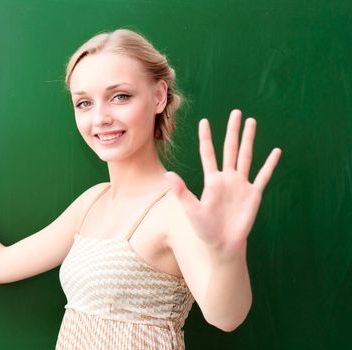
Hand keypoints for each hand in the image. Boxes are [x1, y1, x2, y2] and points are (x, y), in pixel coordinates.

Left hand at [165, 109, 281, 257]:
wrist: (223, 244)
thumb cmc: (204, 229)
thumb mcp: (191, 209)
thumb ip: (181, 191)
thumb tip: (168, 174)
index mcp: (211, 180)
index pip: (208, 153)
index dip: (206, 138)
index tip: (204, 121)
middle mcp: (227, 178)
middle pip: (230, 149)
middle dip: (233, 131)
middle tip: (236, 112)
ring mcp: (241, 185)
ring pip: (246, 156)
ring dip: (249, 140)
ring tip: (252, 122)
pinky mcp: (254, 194)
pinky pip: (263, 176)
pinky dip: (270, 164)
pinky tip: (276, 151)